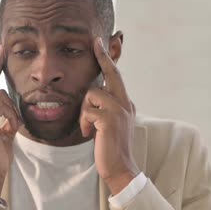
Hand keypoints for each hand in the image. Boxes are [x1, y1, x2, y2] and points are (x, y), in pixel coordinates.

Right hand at [0, 45, 21, 199]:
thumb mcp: (4, 126)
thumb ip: (5, 113)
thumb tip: (11, 103)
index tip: (0, 50)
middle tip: (2, 47)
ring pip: (2, 96)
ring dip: (12, 112)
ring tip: (11, 127)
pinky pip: (3, 107)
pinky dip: (11, 118)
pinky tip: (8, 130)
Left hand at [79, 38, 140, 194]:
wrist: (121, 168)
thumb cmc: (111, 147)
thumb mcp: (110, 124)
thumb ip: (105, 108)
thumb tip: (93, 95)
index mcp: (126, 103)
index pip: (116, 77)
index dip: (108, 59)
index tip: (100, 42)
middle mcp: (125, 103)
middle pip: (112, 73)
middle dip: (103, 56)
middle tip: (96, 41)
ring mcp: (119, 110)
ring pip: (92, 94)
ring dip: (84, 111)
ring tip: (89, 128)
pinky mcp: (109, 119)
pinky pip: (87, 110)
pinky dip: (84, 123)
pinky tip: (89, 134)